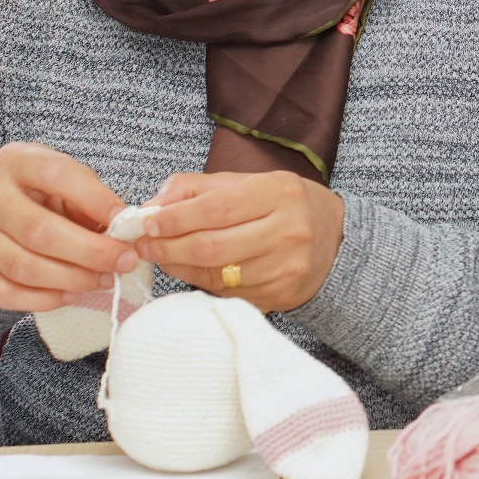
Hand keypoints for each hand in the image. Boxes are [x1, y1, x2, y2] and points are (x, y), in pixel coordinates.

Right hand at [0, 144, 136, 312]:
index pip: (55, 176)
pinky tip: (73, 294)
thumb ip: (89, 196)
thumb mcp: (62, 175)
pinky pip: (7, 294)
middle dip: (90, 252)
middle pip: (39, 232)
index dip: (94, 199)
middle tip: (124, 261)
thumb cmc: (37, 187)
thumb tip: (122, 231)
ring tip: (105, 279)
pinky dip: (45, 299)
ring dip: (73, 279)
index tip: (124, 218)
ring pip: (24, 268)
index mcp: (16, 163)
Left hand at [130, 171, 346, 314]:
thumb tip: (154, 204)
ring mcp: (286, 267)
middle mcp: (288, 230)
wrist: (336, 241)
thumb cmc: (284, 206)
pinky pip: (227, 293)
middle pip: (211, 246)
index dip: (175, 218)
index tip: (147, 223)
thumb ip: (199, 187)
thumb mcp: (250, 182)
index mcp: (280, 192)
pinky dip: (201, 282)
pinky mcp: (281, 295)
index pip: (215, 208)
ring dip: (178, 267)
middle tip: (142, 245)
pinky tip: (191, 271)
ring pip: (216, 274)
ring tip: (162, 256)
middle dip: (168, 247)